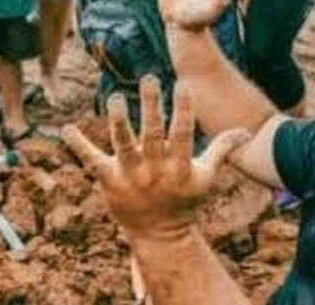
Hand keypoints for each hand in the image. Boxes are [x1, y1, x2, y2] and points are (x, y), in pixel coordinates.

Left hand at [62, 77, 250, 239]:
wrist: (160, 236)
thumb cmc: (185, 201)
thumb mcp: (206, 177)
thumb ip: (222, 150)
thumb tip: (247, 132)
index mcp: (178, 166)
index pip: (182, 133)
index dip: (183, 110)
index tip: (183, 85)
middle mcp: (154, 169)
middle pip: (151, 132)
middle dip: (151, 105)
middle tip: (149, 78)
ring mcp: (130, 174)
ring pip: (122, 143)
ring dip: (118, 119)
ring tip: (114, 96)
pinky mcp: (108, 180)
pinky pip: (91, 160)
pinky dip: (78, 144)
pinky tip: (66, 128)